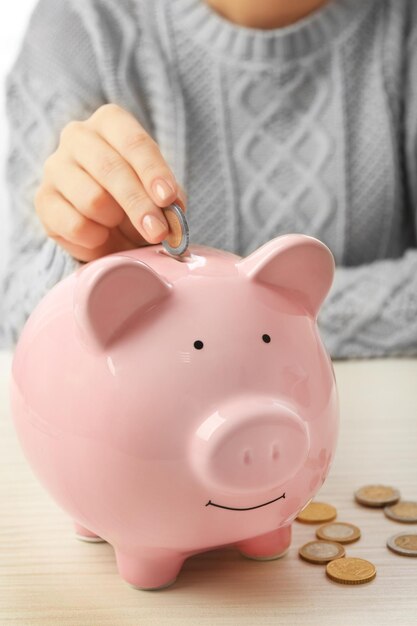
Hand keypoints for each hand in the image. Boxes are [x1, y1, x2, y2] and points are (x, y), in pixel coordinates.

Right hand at [34, 103, 186, 261]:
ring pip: (92, 199)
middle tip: (158, 232)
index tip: (167, 199)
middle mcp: (78, 136)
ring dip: (115, 221)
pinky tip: (101, 234)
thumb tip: (173, 213)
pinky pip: (75, 225)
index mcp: (111, 122)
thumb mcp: (158, 192)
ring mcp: (55, 167)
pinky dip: (96, 238)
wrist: (104, 221)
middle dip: (139, 205)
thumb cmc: (135, 197)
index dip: (153, 171)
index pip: (133, 142)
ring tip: (119, 224)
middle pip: (111, 169)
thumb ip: (168, 199)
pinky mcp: (43, 200)